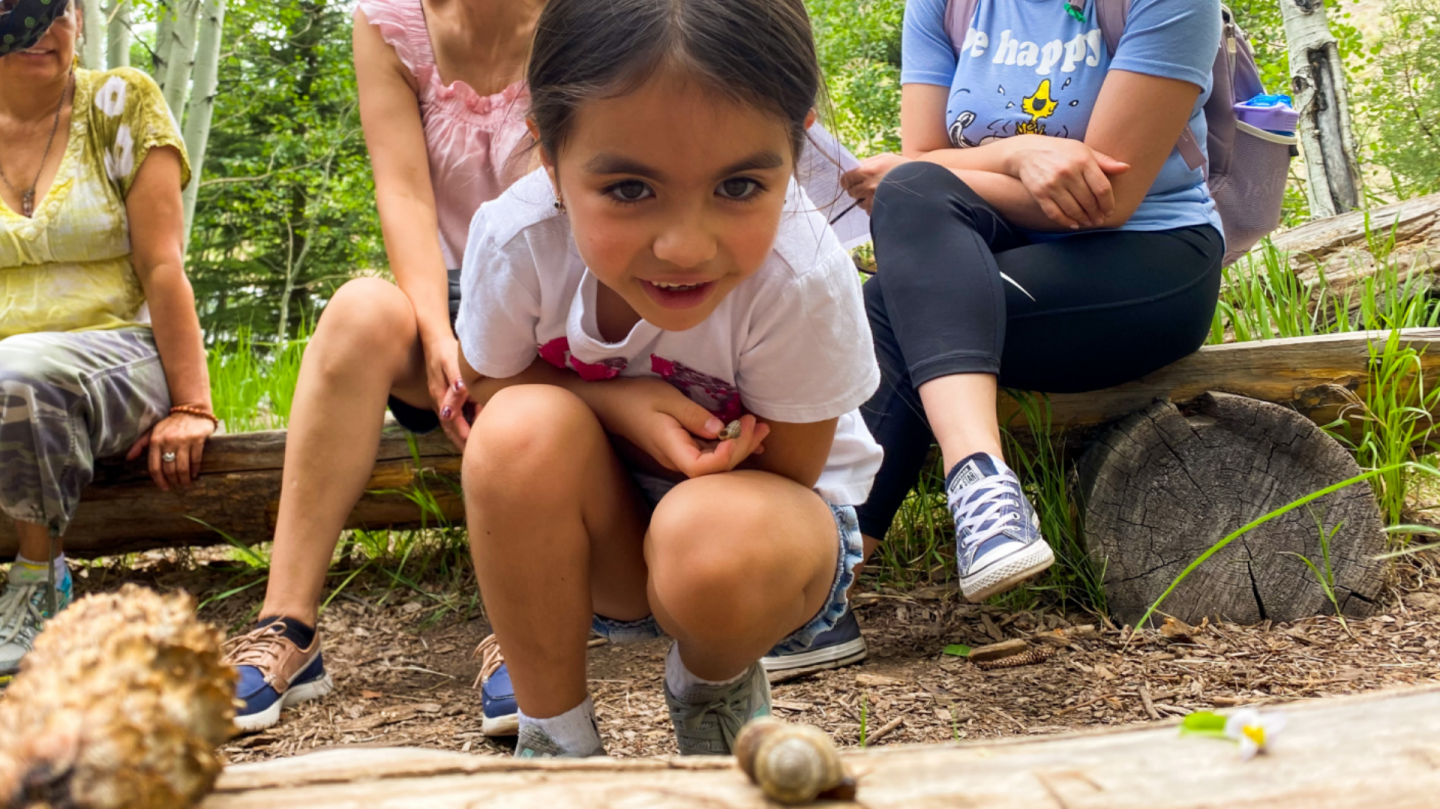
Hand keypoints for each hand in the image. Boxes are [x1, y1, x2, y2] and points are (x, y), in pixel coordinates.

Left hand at [126, 411, 215, 491]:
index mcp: (155, 441)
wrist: (191, 410)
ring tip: (185, 482)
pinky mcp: (197, 440)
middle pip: (169, 469)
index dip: (159, 480)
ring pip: (182, 467)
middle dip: (173, 480)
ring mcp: (183, 441)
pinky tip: (194, 474)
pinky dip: (194, 470)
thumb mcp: (153, 432)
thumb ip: (140, 444)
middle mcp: (168, 441)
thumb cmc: (170, 424)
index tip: (164, 487)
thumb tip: (128, 458)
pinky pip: (195, 460)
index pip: (154, 466)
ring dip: (184, 479)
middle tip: (176, 484)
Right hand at [423, 333, 472, 450]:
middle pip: (450, 427)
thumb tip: (461, 390)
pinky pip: (456, 414)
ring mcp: (442, 398)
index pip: (452, 421)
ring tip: (473, 449)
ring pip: (452, 422)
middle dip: (461, 441)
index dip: (463, 434)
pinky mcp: (447, 394)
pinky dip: (464, 423)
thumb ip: (455, 377)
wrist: (434, 339)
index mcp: (441, 396)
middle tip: (474, 457)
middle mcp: (440, 401)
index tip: (473, 447)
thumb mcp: (450, 361)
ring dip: (461, 435)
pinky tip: (474, 426)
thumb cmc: (445, 350)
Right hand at [595, 378, 769, 478]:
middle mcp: (677, 460)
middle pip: (715, 468)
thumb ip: (693, 415)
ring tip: (762, 428)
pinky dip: (731, 445)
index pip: (702, 468)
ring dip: (741, 446)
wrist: (612, 404)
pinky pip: (712, 454)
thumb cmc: (635, 397)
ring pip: (716, 462)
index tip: (739, 431)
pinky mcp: (685, 450)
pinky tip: (750, 438)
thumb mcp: (665, 398)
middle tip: (757, 423)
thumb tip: (721, 429)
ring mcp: (681, 457)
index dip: (725, 456)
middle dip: (742, 447)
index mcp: (670, 449)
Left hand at [841, 153, 911, 213]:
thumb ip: (868, 162)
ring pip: (860, 204)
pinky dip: (874, 208)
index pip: (845, 179)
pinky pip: (870, 211)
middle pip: (851, 192)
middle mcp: (869, 186)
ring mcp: (874, 200)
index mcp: (868, 170)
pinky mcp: (880, 211)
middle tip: (866, 188)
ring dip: (865, 200)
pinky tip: (884, 202)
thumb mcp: (886, 158)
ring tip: (878, 195)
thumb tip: (855, 167)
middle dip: (856, 190)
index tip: (850, 182)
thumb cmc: (904, 168)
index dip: (847, 181)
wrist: (923, 183)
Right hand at [1007, 135, 1128, 228]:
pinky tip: (1073, 224)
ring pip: (1073, 209)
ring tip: (1089, 222)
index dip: (1108, 203)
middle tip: (1099, 220)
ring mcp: (1052, 184)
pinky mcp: (1039, 193)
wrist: (1027, 152)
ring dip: (1083, 220)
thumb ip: (1104, 161)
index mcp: (1082, 160)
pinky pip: (1055, 213)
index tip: (1109, 211)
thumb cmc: (1060, 151)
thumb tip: (1126, 168)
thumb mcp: (1083, 150)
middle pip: (1089, 201)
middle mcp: (1068, 172)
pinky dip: (1066, 221)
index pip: (1102, 188)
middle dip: (1096, 214)